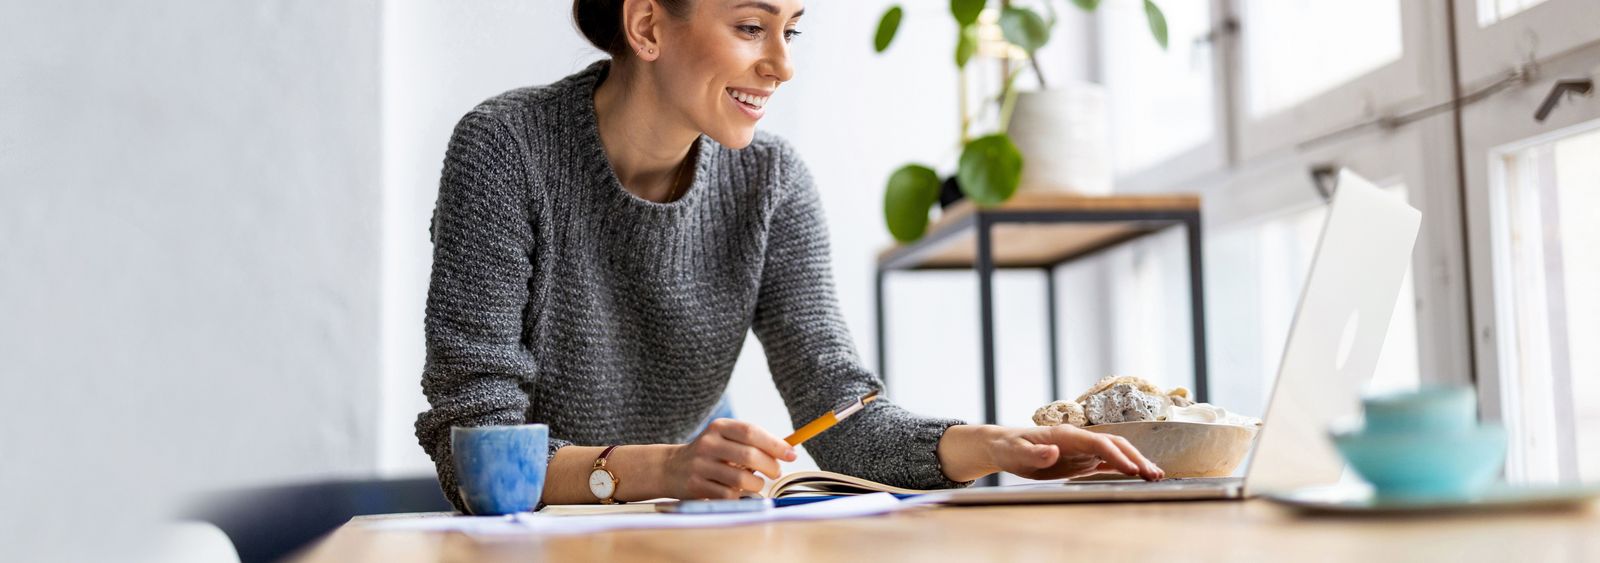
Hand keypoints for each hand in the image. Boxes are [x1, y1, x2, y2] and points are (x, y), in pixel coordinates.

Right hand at [663, 418, 796, 498]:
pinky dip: (740, 496)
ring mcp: (701, 465)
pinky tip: (738, 492)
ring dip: (756, 484)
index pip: (751, 432)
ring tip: (756, 483)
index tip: (791, 454)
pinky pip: (728, 495)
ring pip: (741, 479)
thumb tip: (788, 450)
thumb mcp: (725, 439)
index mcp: (719, 427)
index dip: (775, 444)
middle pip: (749, 455)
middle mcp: (708, 443)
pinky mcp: (696, 486)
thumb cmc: (710, 454)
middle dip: (770, 466)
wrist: (671, 468)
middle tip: (776, 472)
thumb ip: (752, 442)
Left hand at [988, 425, 1164, 480]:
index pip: (1099, 443)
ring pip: (1116, 452)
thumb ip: (1035, 454)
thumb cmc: (1009, 448)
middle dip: (1136, 458)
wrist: (1005, 446)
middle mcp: (1079, 439)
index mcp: (1067, 435)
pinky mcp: (1081, 459)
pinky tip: (1138, 475)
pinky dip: (1124, 467)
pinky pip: (1107, 462)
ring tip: (1155, 476)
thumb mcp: (1016, 452)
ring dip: (1136, 462)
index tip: (1132, 470)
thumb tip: (1053, 451)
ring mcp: (1082, 449)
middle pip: (1115, 445)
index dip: (1116, 456)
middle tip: (1154, 474)